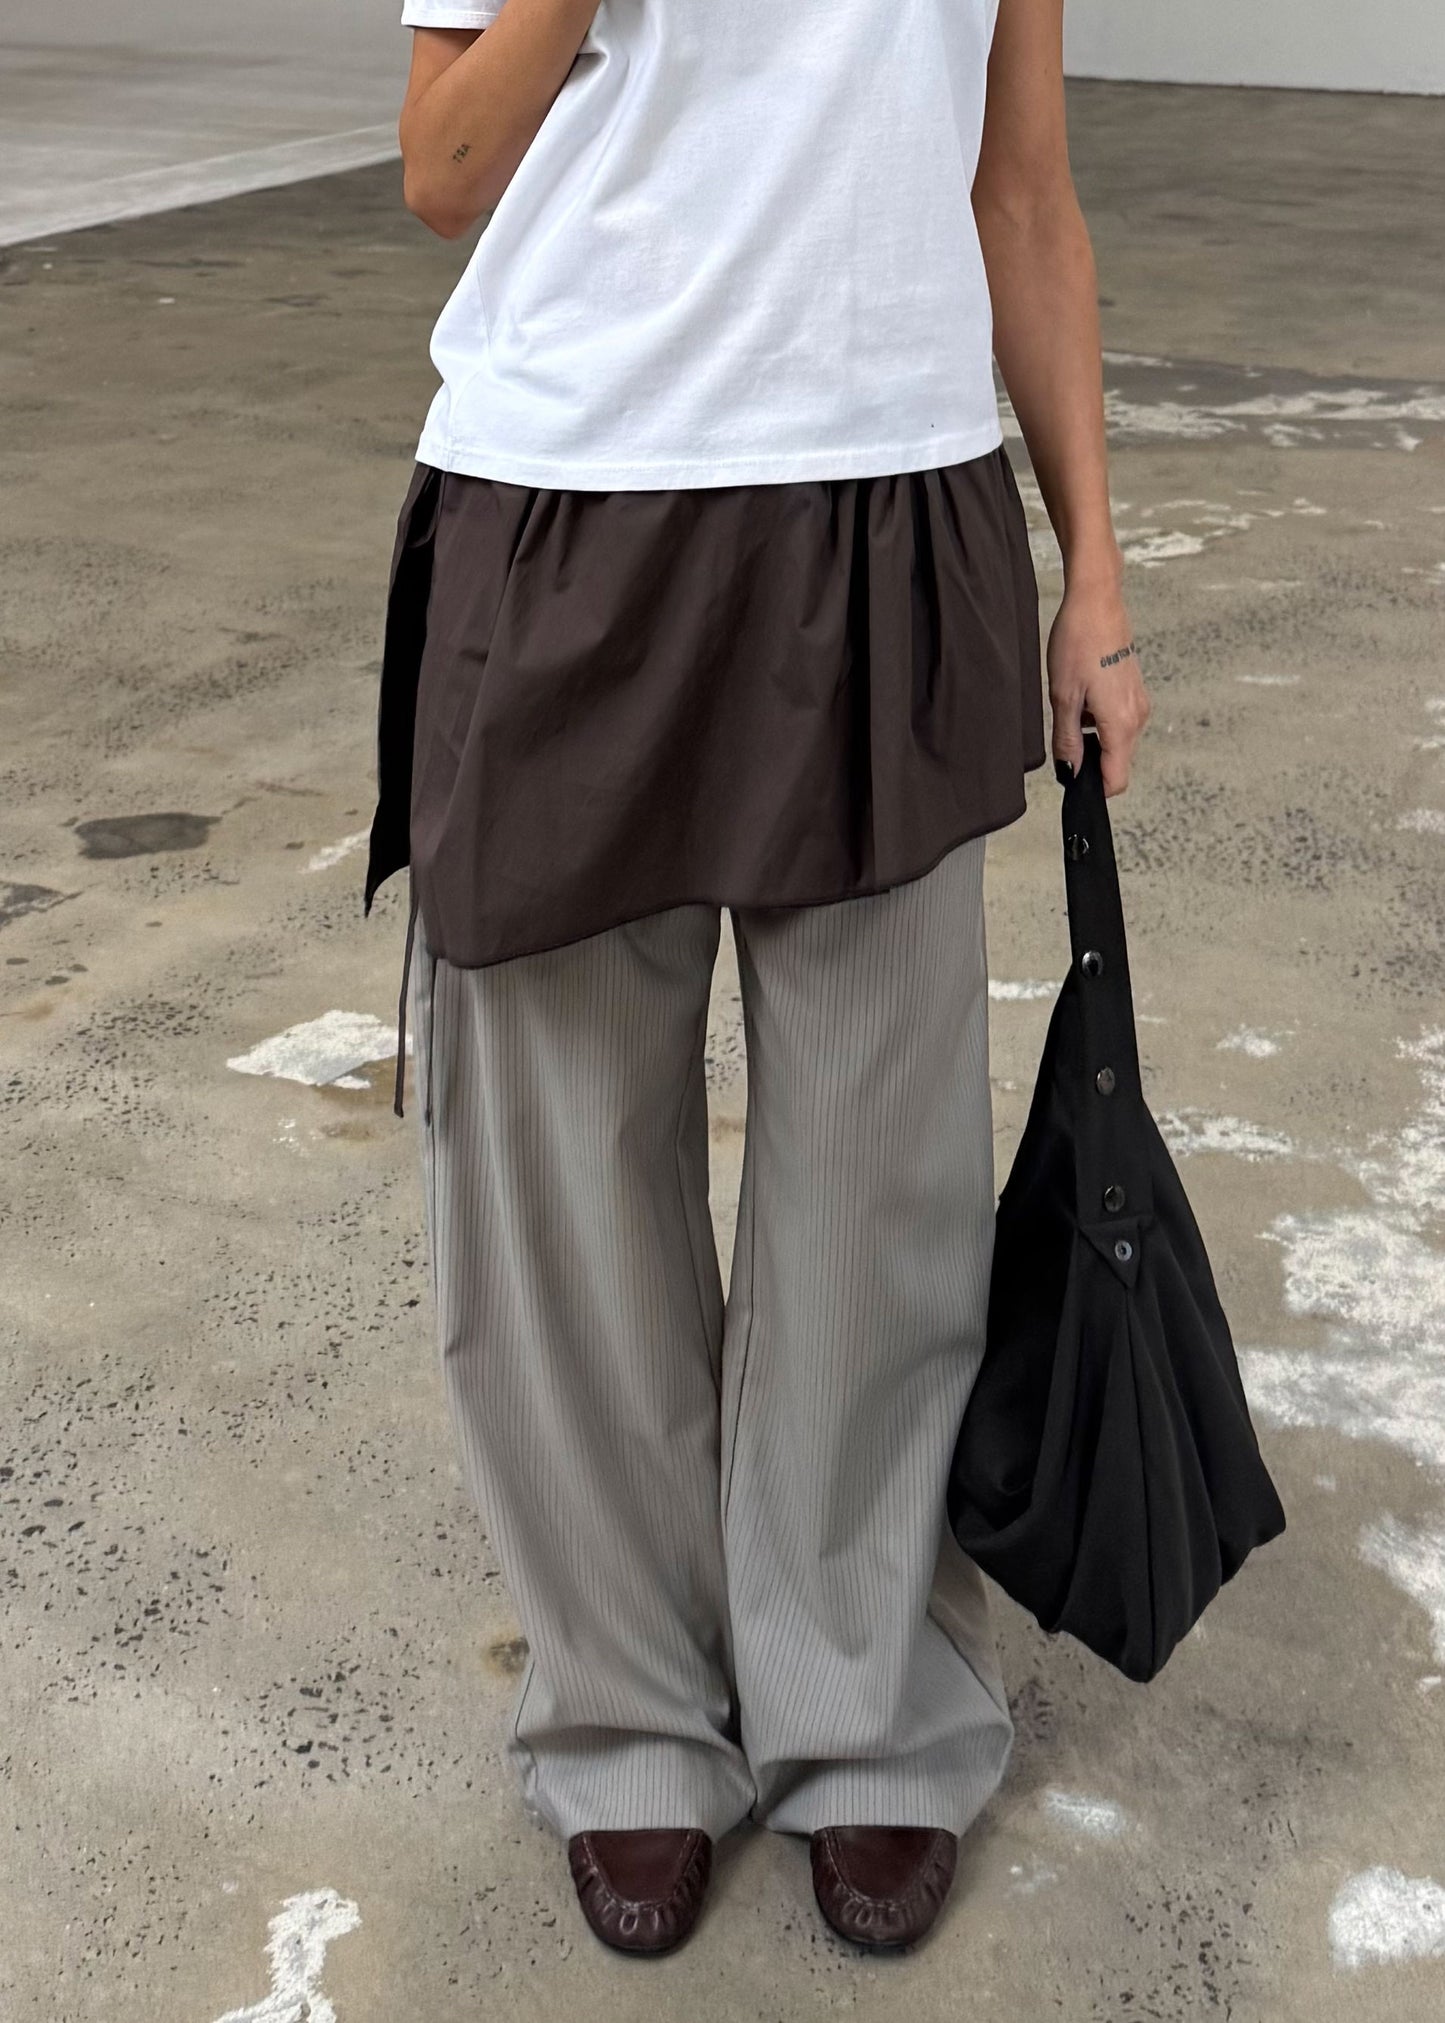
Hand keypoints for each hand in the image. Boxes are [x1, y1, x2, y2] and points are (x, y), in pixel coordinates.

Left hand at [1046, 577, 1149, 795]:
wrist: (1097, 602)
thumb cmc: (1078, 643)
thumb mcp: (1063, 697)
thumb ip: (1068, 741)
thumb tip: (1070, 772)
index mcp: (1120, 724)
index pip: (1115, 780)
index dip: (1092, 788)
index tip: (1071, 781)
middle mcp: (1137, 718)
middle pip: (1117, 763)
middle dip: (1090, 762)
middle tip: (1063, 739)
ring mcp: (1139, 704)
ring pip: (1117, 742)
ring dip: (1093, 739)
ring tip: (1071, 708)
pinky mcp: (1134, 691)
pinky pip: (1118, 722)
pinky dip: (1099, 722)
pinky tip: (1082, 697)